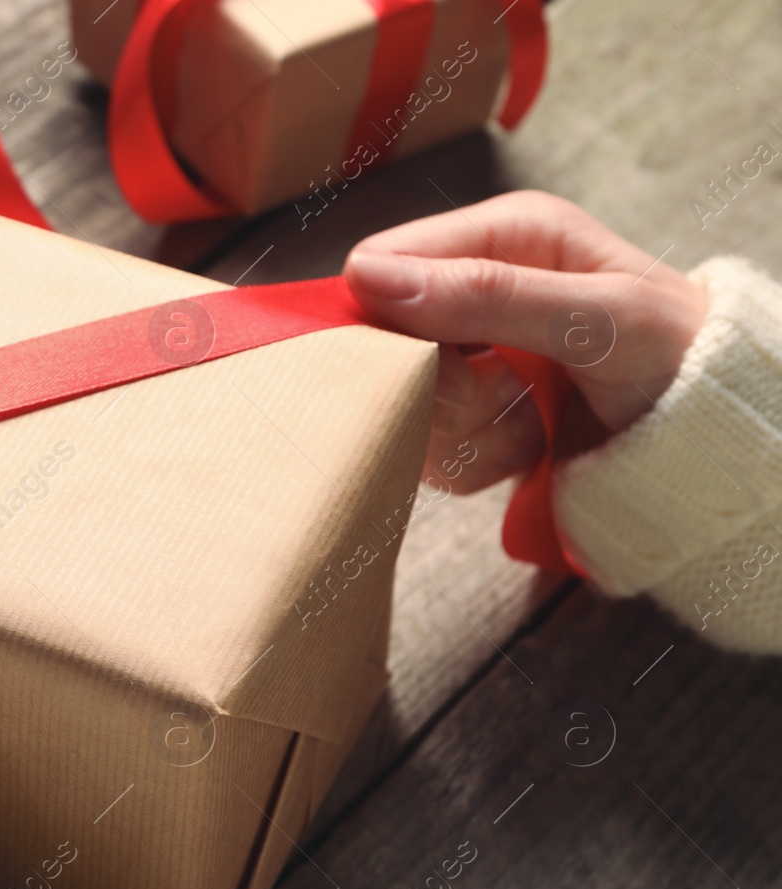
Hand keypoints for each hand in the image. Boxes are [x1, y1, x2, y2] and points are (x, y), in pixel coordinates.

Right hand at [344, 190, 708, 493]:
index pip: (377, 265)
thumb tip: (366, 277)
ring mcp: (468, 353)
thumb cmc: (683, 359)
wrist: (718, 440)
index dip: (391, 320)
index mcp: (502, 234)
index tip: (445, 361)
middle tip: (510, 395)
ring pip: (400, 403)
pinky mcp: (467, 411)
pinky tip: (530, 443)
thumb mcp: (597, 319)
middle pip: (381, 343)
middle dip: (440, 387)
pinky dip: (477, 459)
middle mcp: (474, 287)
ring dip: (466, 429)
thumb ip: (488, 294)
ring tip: (533, 418)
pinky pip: (427, 446)